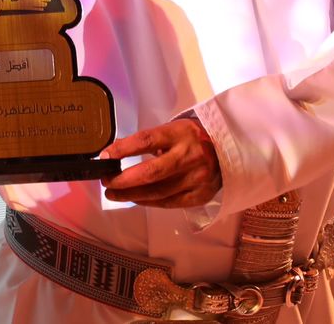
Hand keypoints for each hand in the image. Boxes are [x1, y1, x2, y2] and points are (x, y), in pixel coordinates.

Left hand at [100, 117, 220, 208]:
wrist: (229, 149)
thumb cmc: (193, 138)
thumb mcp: (173, 130)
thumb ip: (148, 141)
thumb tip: (116, 151)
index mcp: (180, 134)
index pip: (146, 141)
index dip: (122, 150)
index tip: (105, 156)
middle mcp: (190, 156)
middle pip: (150, 172)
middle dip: (124, 180)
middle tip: (106, 181)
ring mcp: (197, 178)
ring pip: (158, 192)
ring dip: (132, 195)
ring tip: (114, 194)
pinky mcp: (201, 195)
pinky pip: (170, 202)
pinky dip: (150, 202)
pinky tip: (136, 199)